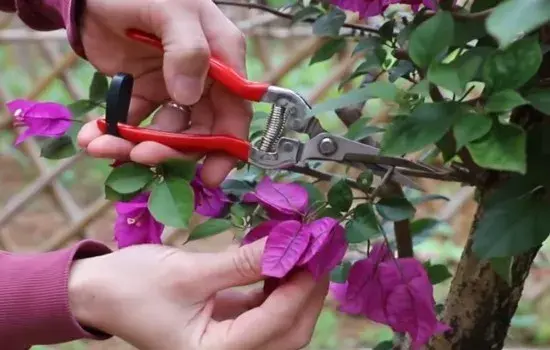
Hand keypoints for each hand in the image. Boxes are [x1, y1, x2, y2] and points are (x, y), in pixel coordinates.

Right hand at [68, 239, 328, 349]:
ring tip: (306, 251)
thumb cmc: (133, 285)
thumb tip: (286, 243)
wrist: (99, 292)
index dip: (299, 287)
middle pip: (287, 332)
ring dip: (296, 288)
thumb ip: (241, 263)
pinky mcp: (227, 324)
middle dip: (307, 292)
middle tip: (320, 251)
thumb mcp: (189, 272)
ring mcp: (229, 341)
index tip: (314, 251)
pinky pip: (264, 310)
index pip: (273, 324)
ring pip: (281, 323)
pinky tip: (282, 260)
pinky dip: (277, 287)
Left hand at [76, 0, 251, 186]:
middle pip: (200, 130)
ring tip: (100, 146)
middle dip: (170, 149)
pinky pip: (136, 121)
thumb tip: (188, 97)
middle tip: (138, 156)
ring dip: (136, 145)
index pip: (235, 111)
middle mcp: (204, 78)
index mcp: (222, 58)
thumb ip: (188, 49)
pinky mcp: (145, 91)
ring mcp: (174, 87)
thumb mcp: (171, 10)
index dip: (227, 146)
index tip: (210, 176)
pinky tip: (93, 137)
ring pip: (165, 132)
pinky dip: (116, 133)